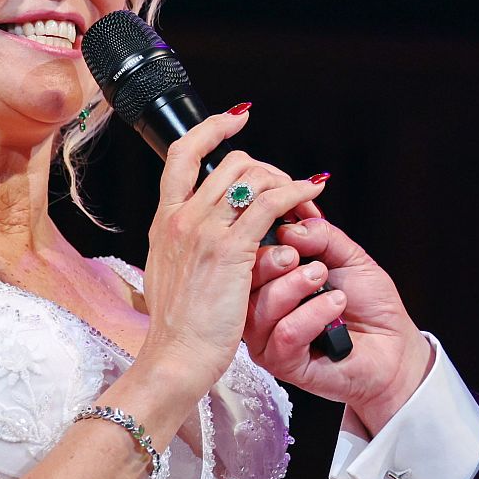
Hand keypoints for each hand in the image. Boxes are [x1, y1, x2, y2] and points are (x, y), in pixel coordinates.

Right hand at [123, 111, 325, 431]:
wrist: (175, 358)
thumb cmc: (177, 329)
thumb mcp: (169, 277)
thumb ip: (183, 249)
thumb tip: (199, 235)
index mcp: (166, 223)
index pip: (181, 156)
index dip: (211, 130)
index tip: (235, 120)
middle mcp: (183, 219)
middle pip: (230, 163)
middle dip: (266, 166)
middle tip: (288, 185)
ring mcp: (206, 231)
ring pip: (254, 176)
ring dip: (286, 180)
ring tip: (306, 195)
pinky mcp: (233, 249)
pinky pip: (272, 203)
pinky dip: (297, 192)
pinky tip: (312, 194)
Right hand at [244, 213, 434, 431]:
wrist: (395, 347)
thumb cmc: (370, 304)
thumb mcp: (349, 258)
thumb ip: (322, 237)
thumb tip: (289, 227)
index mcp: (271, 282)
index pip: (246, 258)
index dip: (260, 240)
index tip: (286, 230)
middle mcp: (263, 310)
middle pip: (242, 283)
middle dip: (272, 262)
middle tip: (305, 258)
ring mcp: (269, 339)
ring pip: (260, 309)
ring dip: (294, 287)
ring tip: (324, 279)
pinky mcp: (284, 364)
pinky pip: (286, 334)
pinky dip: (312, 315)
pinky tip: (336, 305)